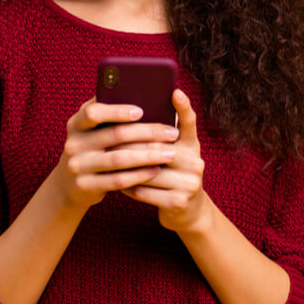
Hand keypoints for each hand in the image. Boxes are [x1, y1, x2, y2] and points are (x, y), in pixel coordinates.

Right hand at [52, 97, 180, 210]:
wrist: (69, 185)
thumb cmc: (92, 148)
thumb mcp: (92, 130)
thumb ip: (110, 114)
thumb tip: (146, 98)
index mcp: (77, 123)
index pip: (93, 112)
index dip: (117, 111)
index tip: (141, 111)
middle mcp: (74, 143)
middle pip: (115, 135)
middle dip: (148, 133)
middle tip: (172, 133)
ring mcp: (78, 166)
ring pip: (119, 159)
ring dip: (148, 155)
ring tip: (170, 152)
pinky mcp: (86, 186)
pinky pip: (117, 180)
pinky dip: (139, 175)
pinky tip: (156, 169)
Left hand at [123, 89, 210, 232]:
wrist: (187, 212)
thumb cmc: (171, 175)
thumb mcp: (172, 154)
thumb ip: (160, 137)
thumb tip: (132, 112)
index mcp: (192, 146)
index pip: (190, 122)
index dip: (184, 107)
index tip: (175, 92)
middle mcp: (196, 162)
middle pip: (159, 148)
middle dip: (131, 144)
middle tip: (109, 138)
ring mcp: (190, 183)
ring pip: (149, 170)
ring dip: (126, 167)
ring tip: (108, 161)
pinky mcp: (179, 202)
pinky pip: (145, 191)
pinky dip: (129, 187)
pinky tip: (117, 183)